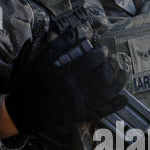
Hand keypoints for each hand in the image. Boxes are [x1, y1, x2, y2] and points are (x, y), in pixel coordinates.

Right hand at [5, 35, 126, 133]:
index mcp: (67, 76)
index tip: (103, 50)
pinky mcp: (84, 115)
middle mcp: (77, 90)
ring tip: (122, 74)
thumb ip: (52, 48)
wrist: (25, 113)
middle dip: (112, 66)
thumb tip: (66, 33)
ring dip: (119, 82)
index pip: (91, 62)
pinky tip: (124, 99)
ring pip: (108, 92)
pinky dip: (116, 105)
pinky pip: (104, 111)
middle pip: (104, 76)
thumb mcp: (36, 64)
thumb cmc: (28, 87)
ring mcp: (82, 104)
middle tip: (112, 61)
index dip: (100, 54)